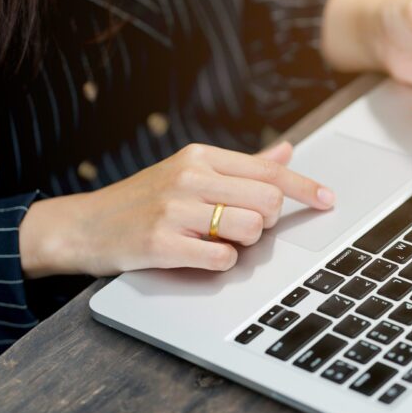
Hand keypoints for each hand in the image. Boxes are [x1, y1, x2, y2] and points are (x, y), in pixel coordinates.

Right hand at [19, 142, 334, 277]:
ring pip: (249, 229)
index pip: (268, 169)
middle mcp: (189, 176)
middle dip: (266, 221)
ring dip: (243, 243)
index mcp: (199, 156)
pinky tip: (199, 256)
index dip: (304, 186)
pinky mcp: (160, 243)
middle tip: (242, 227)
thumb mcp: (188, 172)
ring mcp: (174, 209)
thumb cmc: (142, 201)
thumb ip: (240, 166)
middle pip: (266, 201)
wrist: (83, 226)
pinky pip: (221, 259)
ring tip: (215, 240)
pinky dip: (221, 263)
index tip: (328, 200)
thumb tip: (286, 149)